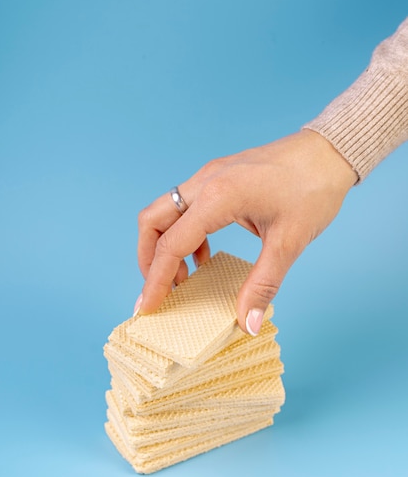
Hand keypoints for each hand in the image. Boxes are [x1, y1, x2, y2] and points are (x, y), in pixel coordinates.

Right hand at [136, 129, 356, 334]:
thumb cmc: (313, 189)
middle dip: (148, 259)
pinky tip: (204, 258)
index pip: (171, 244)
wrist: (329, 152)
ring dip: (165, 246)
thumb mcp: (289, 242)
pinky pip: (187, 207)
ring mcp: (210, 176)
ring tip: (182, 280)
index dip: (155, 280)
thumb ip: (263, 285)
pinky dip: (185, 234)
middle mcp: (205, 182)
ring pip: (166, 211)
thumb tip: (248, 324)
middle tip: (159, 291)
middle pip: (153, 221)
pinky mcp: (219, 177)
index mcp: (218, 197)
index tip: (146, 307)